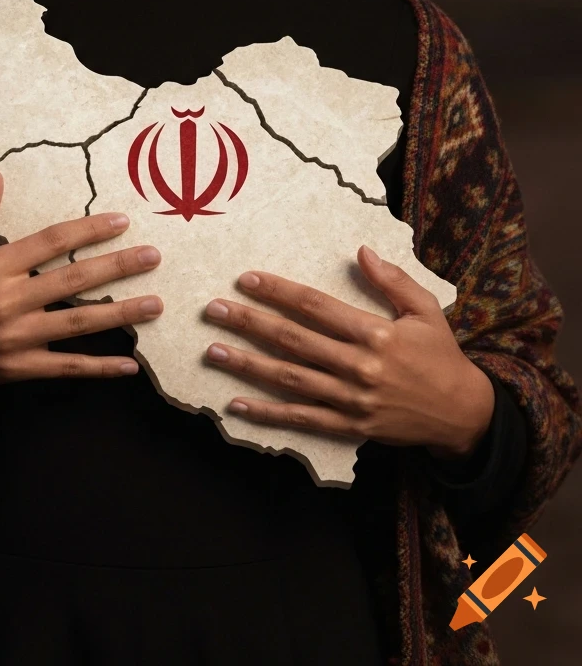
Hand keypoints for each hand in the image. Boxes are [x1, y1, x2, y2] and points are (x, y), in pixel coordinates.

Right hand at [0, 169, 163, 427]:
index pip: (50, 242)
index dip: (88, 230)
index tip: (121, 220)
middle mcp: (5, 302)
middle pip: (73, 281)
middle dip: (117, 267)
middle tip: (154, 256)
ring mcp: (13, 339)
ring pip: (77, 325)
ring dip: (120, 314)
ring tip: (156, 303)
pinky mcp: (16, 369)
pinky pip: (65, 368)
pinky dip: (98, 368)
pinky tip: (129, 366)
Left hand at [202, 244, 494, 459]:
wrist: (462, 413)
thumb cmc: (441, 355)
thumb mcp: (425, 310)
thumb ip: (393, 280)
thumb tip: (361, 250)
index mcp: (375, 333)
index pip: (315, 307)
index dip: (279, 292)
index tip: (247, 280)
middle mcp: (358, 366)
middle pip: (294, 340)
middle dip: (250, 323)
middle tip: (213, 310)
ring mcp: (351, 399)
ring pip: (290, 380)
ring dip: (249, 365)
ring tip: (213, 351)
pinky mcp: (350, 426)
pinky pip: (302, 419)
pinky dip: (268, 414)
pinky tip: (238, 405)